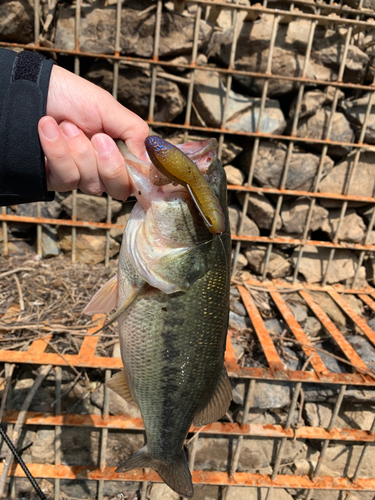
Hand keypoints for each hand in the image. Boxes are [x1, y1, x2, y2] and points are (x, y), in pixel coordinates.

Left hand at [38, 65, 148, 200]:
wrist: (34, 90)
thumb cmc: (71, 95)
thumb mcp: (109, 108)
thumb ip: (134, 133)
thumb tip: (149, 161)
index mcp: (120, 153)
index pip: (137, 179)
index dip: (135, 174)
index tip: (126, 155)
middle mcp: (102, 169)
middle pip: (118, 189)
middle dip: (109, 164)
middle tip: (97, 137)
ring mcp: (80, 176)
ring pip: (92, 184)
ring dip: (79, 151)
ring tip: (67, 126)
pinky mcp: (56, 179)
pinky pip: (66, 178)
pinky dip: (59, 152)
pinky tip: (49, 129)